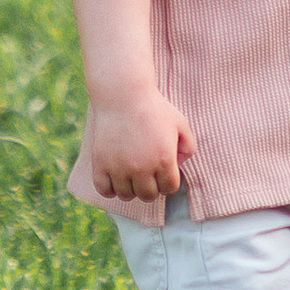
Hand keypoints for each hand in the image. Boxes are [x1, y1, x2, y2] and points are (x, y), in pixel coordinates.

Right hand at [89, 87, 194, 204]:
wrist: (123, 94)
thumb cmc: (154, 107)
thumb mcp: (180, 123)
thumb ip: (188, 146)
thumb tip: (179, 166)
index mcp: (164, 160)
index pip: (169, 189)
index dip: (167, 181)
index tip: (162, 172)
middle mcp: (142, 168)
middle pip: (148, 195)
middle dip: (150, 186)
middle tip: (147, 172)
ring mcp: (120, 168)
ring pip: (127, 195)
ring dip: (131, 187)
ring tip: (131, 173)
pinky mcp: (101, 164)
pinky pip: (105, 190)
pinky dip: (110, 188)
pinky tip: (115, 176)